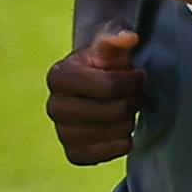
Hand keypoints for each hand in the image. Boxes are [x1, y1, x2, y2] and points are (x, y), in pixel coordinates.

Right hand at [46, 24, 144, 165]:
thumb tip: (130, 38)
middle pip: (114, 112)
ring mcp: (61, 133)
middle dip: (133, 101)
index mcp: (59, 75)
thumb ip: (117, 35)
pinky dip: (120, 144)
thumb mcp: (108, 44)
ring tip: (127, 109)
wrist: (94, 88)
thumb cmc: (103, 63)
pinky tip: (119, 129)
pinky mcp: (72, 154)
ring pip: (114, 133)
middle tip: (136, 94)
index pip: (110, 86)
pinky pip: (106, 155)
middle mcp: (54, 106)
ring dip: (129, 121)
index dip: (133, 81)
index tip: (138, 75)